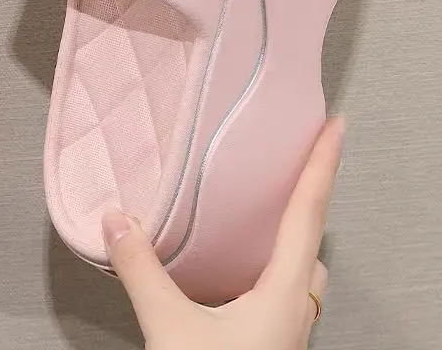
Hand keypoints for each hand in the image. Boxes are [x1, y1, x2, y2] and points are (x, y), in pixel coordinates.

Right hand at [103, 117, 344, 349]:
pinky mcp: (269, 349)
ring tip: (268, 217)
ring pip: (303, 277)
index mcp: (281, 295)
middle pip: (313, 245)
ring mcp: (285, 336)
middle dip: (310, 202)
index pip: (308, 214)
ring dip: (293, 242)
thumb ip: (142, 270)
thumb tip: (117, 219)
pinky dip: (272, 271)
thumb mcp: (170, 330)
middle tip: (296, 168)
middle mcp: (293, 312)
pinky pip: (284, 297)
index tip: (337, 127)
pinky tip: (241, 276)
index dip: (322, 166)